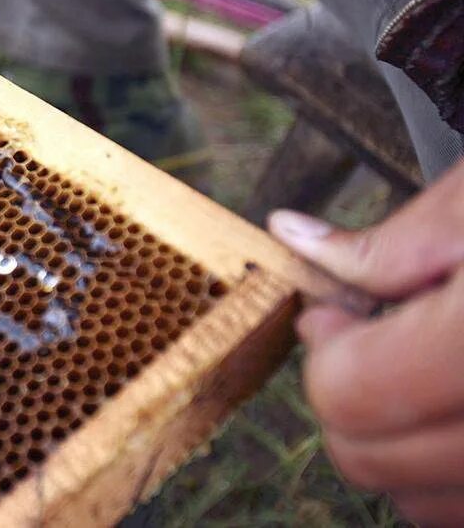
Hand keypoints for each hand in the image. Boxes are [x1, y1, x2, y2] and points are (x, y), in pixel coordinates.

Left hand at [269, 160, 463, 526]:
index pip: (349, 396)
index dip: (326, 348)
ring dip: (401, 444)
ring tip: (430, 368)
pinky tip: (457, 401)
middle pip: (370, 461)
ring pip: (422, 505)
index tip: (337, 313)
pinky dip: (449, 471)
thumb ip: (387, 244)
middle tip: (379, 337)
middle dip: (353, 396)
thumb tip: (291, 237)